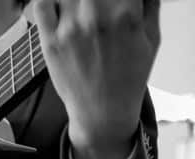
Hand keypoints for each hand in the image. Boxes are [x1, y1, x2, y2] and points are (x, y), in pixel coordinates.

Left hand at [35, 0, 159, 158]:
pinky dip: (50, 1)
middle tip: (99, 6)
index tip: (117, 0)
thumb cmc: (129, 77)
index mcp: (126, 15)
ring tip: (82, 9)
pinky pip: (42, 5)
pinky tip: (61, 7)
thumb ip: (150, 3)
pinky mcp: (50, 41)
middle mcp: (96, 17)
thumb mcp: (152, 38)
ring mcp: (70, 30)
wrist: (103, 111)